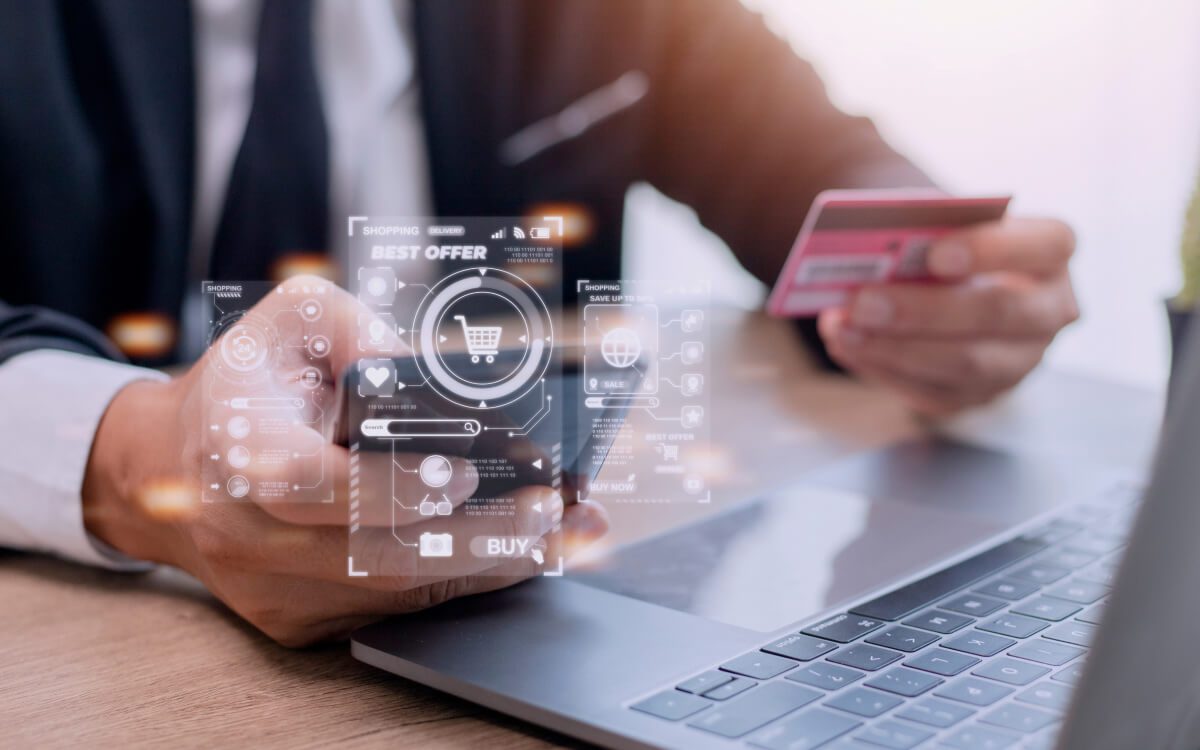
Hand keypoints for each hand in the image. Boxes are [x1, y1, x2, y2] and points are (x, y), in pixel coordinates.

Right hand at [82, 276, 607, 645]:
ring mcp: (272, 589)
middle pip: (375, 557)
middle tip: (551, 511)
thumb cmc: (244, 385)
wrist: (172, 469)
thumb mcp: (291, 322)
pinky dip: (457, 584)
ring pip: (394, 595)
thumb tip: (421, 366)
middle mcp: (249, 536)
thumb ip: (355, 326)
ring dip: (487, 566)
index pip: (313, 487)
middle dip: (477, 538)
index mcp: (237, 454)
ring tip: (560, 534)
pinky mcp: (297, 620)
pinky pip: (391, 612)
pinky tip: (514, 555)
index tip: (464, 475)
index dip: (390, 487)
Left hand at [817, 217, 1079, 414]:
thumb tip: (867, 252)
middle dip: (924, 310)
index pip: (1046, 244)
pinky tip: (846, 346)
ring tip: (840, 327)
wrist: (950, 287)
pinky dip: (883, 369)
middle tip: (862, 300)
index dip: (992, 249)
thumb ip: (921, 231)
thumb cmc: (945, 245)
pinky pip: (934, 392)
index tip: (935, 253)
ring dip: (894, 347)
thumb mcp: (942, 226)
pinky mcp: (981, 395)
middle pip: (999, 313)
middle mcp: (1049, 310)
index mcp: (1051, 252)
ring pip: (965, 363)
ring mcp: (1020, 360)